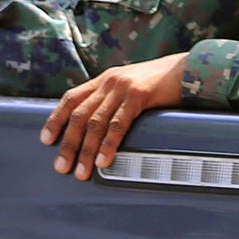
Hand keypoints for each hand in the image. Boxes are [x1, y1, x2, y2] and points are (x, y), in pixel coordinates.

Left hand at [40, 54, 187, 179]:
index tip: (46, 140)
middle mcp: (110, 81)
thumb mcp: (132, 86)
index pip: (71, 98)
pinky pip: (118, 124)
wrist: (191, 68)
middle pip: (79, 115)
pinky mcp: (139, 94)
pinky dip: (108, 144)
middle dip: (68, 144)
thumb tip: (98, 126)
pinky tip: (104, 159)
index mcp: (106, 79)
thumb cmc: (164, 82)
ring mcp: (124, 87)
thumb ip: (114, 99)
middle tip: (62, 167)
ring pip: (96, 122)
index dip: (55, 119)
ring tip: (81, 171)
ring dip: (85, 150)